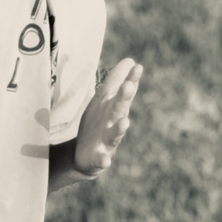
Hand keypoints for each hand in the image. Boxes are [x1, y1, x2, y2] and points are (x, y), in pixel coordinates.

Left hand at [73, 59, 142, 178]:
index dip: (130, 80)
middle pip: (119, 109)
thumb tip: (130, 60)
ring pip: (115, 135)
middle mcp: (114, 123)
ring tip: (124, 122)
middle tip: (129, 86)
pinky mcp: (99, 159)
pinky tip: (106, 160)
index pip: (123, 92)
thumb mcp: (104, 100)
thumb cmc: (99, 123)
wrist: (85, 155)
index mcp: (113, 109)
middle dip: (124, 99)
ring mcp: (107, 142)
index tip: (136, 66)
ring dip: (120, 129)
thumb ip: (115, 81)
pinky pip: (102, 160)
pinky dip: (104, 160)